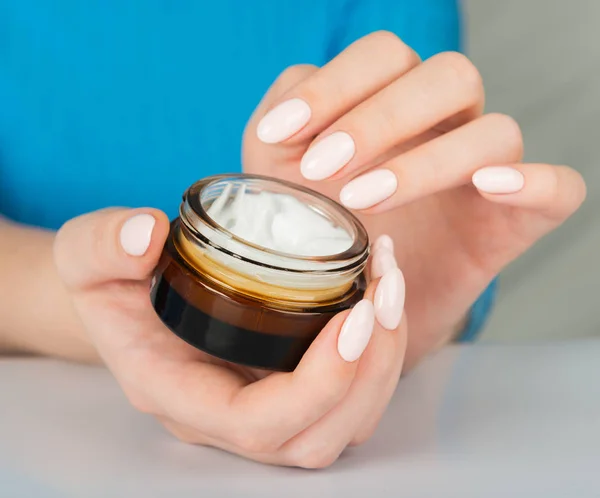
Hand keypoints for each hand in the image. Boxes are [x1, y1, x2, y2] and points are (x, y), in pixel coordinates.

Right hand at [54, 209, 406, 467]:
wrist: (130, 296)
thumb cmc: (109, 282)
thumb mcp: (87, 255)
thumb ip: (105, 245)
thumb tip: (147, 236)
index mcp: (180, 393)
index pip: (258, 424)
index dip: (319, 384)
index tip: (353, 314)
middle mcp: (228, 415)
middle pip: (320, 434)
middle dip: (370, 369)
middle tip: (385, 289)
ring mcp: (264, 403)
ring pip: (347, 420)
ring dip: (385, 359)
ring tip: (390, 283)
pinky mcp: (289, 381)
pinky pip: (353, 392)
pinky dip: (380, 349)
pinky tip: (381, 292)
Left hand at [243, 31, 585, 368]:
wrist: (354, 304)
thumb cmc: (320, 233)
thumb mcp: (281, 180)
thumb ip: (279, 132)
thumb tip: (285, 111)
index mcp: (393, 102)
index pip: (383, 57)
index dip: (332, 86)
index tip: (279, 134)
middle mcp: (447, 124)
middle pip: (446, 77)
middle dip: (380, 119)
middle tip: (323, 168)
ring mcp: (485, 170)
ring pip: (494, 132)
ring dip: (428, 160)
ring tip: (362, 200)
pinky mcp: (515, 221)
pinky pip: (560, 187)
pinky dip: (534, 182)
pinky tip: (488, 187)